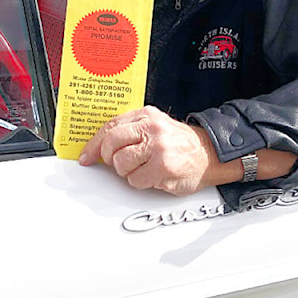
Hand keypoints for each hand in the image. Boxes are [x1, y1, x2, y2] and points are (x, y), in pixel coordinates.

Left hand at [78, 106, 235, 194]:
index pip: (110, 127)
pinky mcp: (162, 167)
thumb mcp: (156, 125)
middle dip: (110, 159)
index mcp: (146, 115)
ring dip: (128, 172)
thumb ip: (131, 130)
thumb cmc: (180, 143)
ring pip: (121, 164)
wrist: (211, 154)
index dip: (94, 144)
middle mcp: (151, 128)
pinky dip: (141, 182)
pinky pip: (135, 180)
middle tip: (118, 163)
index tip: (87, 156)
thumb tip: (101, 146)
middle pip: (111, 144)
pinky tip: (153, 175)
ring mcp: (157, 147)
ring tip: (143, 168)